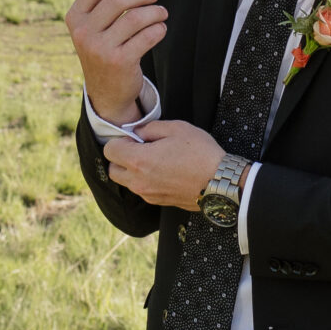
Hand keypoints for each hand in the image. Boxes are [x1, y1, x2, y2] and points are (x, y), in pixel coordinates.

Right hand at [64, 0, 166, 120]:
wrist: (106, 90)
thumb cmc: (101, 45)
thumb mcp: (88, 20)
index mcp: (75, 17)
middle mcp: (83, 33)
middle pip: (119, 0)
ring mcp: (100, 49)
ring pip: (136, 18)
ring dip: (155, 12)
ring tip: (161, 14)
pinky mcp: (119, 62)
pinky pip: (147, 37)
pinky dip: (158, 30)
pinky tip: (160, 29)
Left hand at [102, 118, 223, 210]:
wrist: (221, 182)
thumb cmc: (201, 154)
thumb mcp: (177, 128)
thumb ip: (150, 127)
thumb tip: (138, 132)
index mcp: (139, 160)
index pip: (109, 150)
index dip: (120, 140)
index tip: (135, 138)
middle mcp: (139, 181)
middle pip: (113, 170)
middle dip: (121, 158)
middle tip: (140, 149)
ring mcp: (148, 194)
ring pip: (127, 182)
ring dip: (132, 171)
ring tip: (155, 160)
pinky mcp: (158, 202)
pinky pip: (142, 190)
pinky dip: (145, 181)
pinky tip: (163, 171)